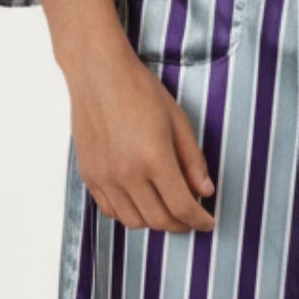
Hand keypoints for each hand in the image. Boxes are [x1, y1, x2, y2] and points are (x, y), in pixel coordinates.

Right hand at [33, 0, 216, 233]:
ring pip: (133, 221)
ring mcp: (104, 177)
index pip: (182, 207)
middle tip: (192, 218)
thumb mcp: (178, 120)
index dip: (199, 220)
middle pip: (158, 220)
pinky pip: (110, 210)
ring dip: (155, 222)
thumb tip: (205, 191)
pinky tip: (141, 203)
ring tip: (168, 210)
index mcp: (153, 158)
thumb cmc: (139, 89)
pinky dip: (129, 214)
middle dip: (180, 224)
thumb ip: (193, 160)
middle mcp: (126, 173)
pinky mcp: (89, 175)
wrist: (98, 73)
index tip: (208, 222)